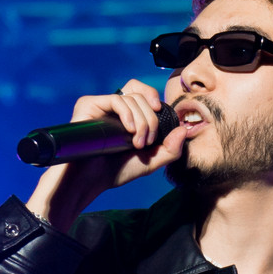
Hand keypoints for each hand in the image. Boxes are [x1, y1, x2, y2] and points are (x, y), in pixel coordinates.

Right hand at [25, 80, 189, 231]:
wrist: (90, 181)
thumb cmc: (115, 172)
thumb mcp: (149, 162)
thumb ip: (170, 149)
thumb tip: (184, 130)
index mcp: (126, 115)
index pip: (141, 92)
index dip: (153, 97)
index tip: (160, 113)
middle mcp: (112, 107)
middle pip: (140, 95)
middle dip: (151, 119)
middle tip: (146, 142)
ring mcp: (100, 105)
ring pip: (131, 97)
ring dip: (142, 122)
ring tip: (137, 144)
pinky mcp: (88, 105)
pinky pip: (116, 99)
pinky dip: (128, 114)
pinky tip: (130, 131)